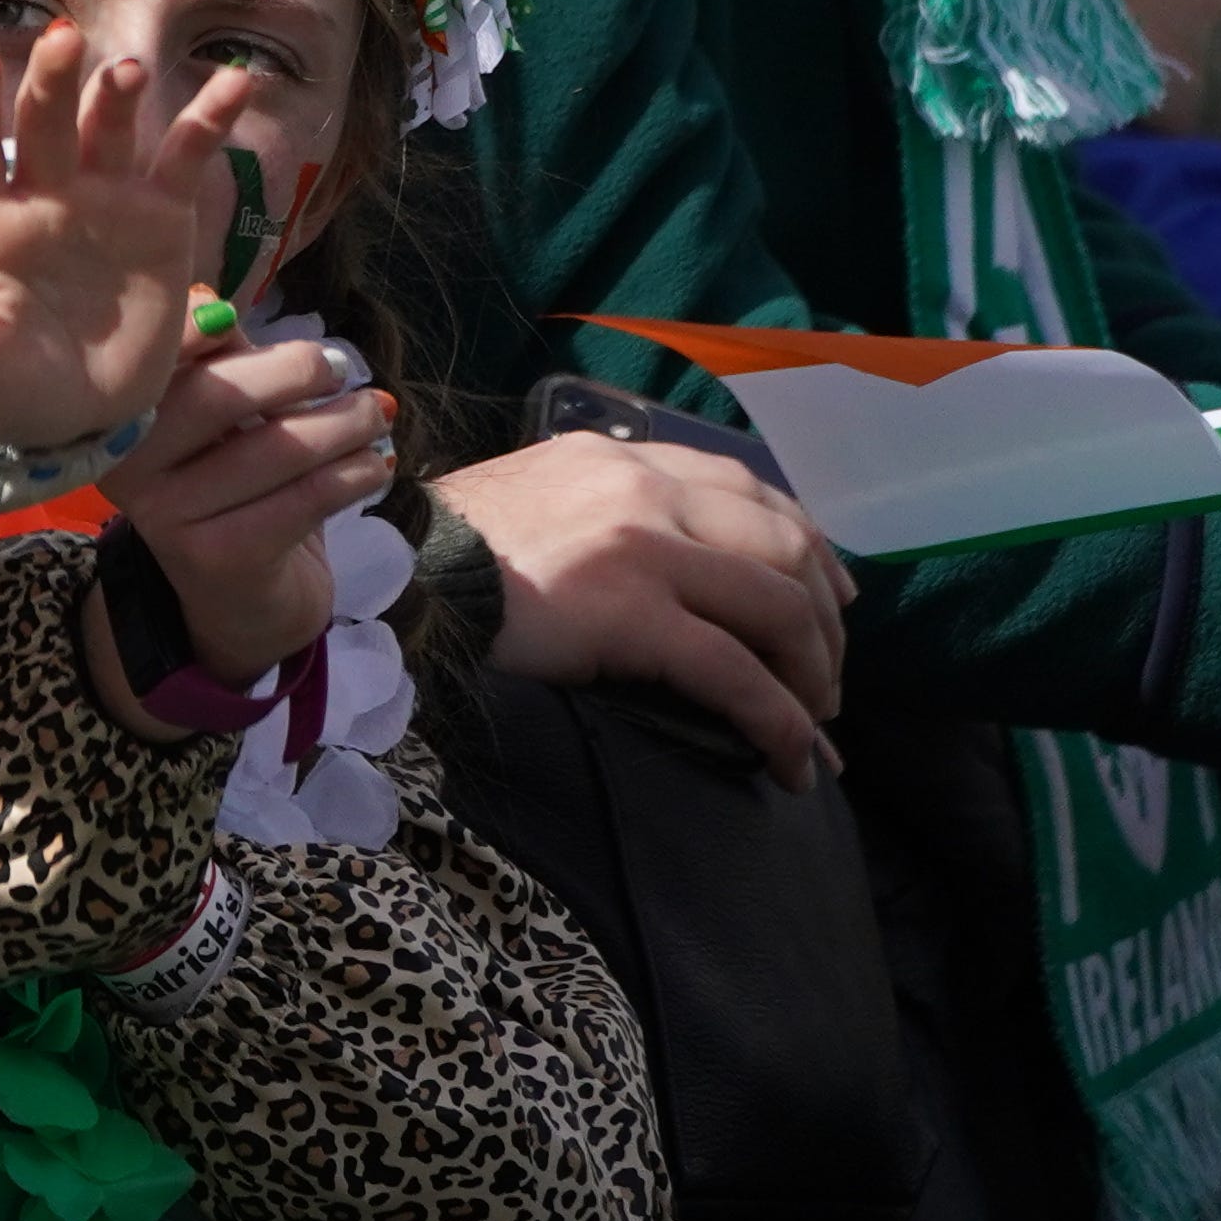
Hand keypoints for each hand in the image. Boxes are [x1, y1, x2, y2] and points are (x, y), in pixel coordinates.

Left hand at [0, 27, 246, 455]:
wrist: (76, 417)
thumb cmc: (1, 383)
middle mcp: (44, 192)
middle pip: (44, 121)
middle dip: (50, 80)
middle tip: (62, 40)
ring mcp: (105, 198)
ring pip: (110, 128)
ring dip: (116, 95)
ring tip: (128, 72)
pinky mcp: (163, 218)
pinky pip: (186, 157)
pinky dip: (210, 118)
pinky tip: (235, 82)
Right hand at [89, 329, 400, 702]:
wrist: (240, 604)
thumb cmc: (234, 492)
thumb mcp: (219, 424)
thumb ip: (218, 362)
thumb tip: (214, 302)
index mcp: (120, 421)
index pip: (155, 361)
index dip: (189, 330)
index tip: (235, 316)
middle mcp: (127, 467)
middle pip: (214, 397)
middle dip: (292, 372)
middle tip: (344, 368)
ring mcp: (169, 517)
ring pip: (271, 450)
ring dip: (342, 425)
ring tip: (378, 413)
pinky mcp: (220, 558)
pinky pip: (301, 501)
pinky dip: (352, 476)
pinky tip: (377, 466)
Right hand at [436, 429, 848, 784]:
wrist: (392, 570)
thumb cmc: (450, 547)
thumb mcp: (537, 493)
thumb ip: (603, 504)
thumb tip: (670, 558)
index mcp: (621, 457)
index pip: (750, 486)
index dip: (808, 546)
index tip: (829, 597)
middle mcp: (644, 488)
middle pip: (785, 545)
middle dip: (827, 620)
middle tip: (828, 676)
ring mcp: (642, 547)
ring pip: (779, 607)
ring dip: (815, 673)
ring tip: (815, 723)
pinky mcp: (630, 613)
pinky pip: (739, 675)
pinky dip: (784, 724)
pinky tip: (793, 763)